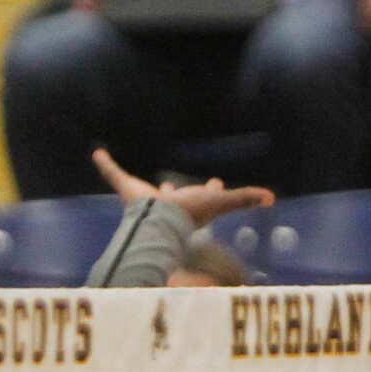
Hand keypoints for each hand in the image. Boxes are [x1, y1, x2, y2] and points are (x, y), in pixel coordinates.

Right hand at [91, 149, 272, 226]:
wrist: (158, 218)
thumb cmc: (190, 211)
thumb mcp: (222, 201)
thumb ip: (244, 198)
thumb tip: (272, 197)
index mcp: (192, 203)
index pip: (205, 195)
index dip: (213, 189)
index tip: (216, 182)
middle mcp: (171, 202)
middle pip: (176, 195)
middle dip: (179, 191)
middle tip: (176, 184)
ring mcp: (148, 197)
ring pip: (145, 189)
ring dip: (142, 184)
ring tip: (138, 178)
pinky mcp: (127, 188)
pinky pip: (114, 173)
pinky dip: (106, 164)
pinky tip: (98, 153)